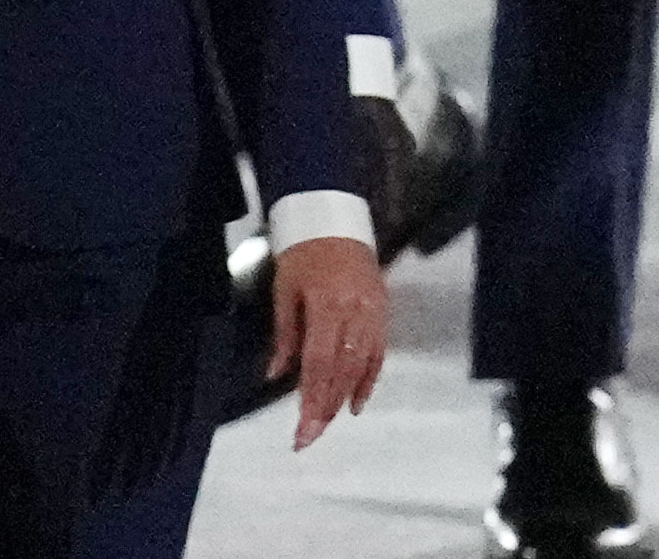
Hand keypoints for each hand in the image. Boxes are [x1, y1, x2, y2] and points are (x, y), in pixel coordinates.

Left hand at [272, 231, 387, 445]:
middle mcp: (355, 311)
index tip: (300, 430)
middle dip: (325, 407)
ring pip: (362, 364)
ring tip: (327, 424)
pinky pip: (379, 352)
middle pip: (342, 369)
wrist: (336, 219)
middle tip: (309, 438)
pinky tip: (356, 404)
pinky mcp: (383, 311)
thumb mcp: (284, 289)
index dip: (310, 399)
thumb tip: (275, 375)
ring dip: (344, 398)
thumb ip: (284, 334)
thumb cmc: (303, 254)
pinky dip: (369, 380)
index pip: (318, 362)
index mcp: (327, 305)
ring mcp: (373, 311)